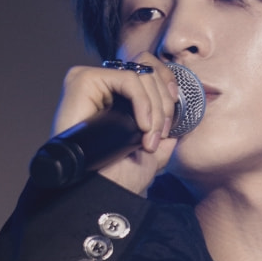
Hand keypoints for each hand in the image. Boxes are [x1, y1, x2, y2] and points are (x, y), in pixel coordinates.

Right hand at [51, 53, 178, 193]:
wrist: (98, 192)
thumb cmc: (117, 179)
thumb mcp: (150, 157)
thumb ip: (162, 139)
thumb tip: (178, 127)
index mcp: (116, 100)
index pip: (147, 68)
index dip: (166, 81)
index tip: (176, 102)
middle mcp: (103, 88)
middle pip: (147, 68)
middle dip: (164, 103)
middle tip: (160, 133)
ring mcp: (92, 83)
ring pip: (140, 74)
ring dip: (155, 107)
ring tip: (149, 136)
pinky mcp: (82, 80)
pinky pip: (127, 78)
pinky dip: (142, 102)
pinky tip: (141, 126)